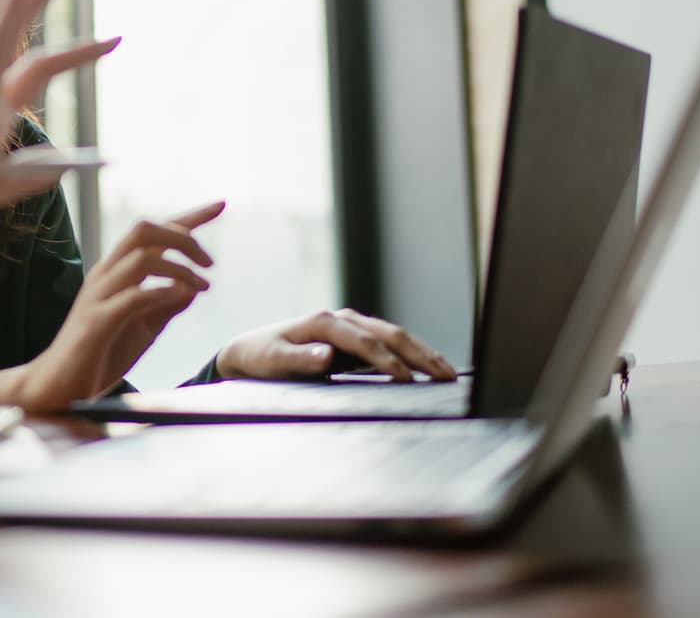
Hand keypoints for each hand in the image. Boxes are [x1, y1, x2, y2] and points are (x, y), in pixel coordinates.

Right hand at [0, 203, 224, 412]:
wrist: (60, 386)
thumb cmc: (102, 353)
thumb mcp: (144, 327)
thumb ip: (167, 306)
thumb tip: (194, 286)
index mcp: (117, 272)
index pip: (154, 233)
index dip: (189, 216)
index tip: (220, 205)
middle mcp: (106, 274)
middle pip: (144, 231)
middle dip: (183, 237)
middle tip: (209, 263)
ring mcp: (99, 295)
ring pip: (141, 257)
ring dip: (179, 268)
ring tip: (202, 286)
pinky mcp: (97, 321)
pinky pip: (132, 297)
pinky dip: (161, 292)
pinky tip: (180, 297)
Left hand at [216, 308, 455, 382]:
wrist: (251, 350)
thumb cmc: (262, 357)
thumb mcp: (274, 361)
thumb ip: (298, 359)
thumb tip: (325, 356)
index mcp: (324, 322)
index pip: (365, 342)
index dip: (388, 361)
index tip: (408, 380)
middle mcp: (341, 319)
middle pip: (389, 333)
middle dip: (419, 354)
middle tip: (446, 376)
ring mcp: (350, 326)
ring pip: (394, 335)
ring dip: (422, 352)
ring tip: (448, 372)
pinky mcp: (354, 337)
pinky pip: (388, 343)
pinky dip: (412, 354)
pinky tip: (428, 368)